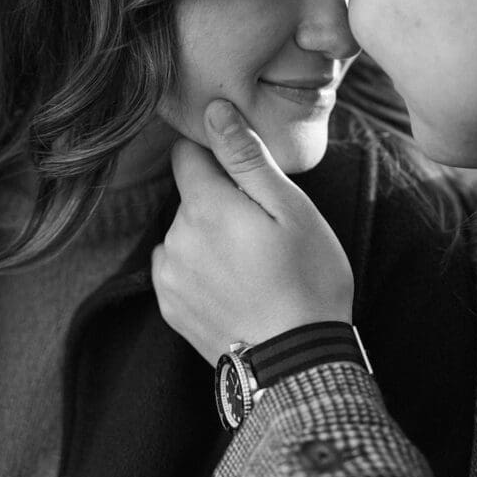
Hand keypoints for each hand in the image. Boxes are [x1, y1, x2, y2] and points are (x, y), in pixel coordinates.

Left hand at [151, 100, 353, 365]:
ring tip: (252, 263)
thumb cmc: (307, 279)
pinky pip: (178, 267)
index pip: (187, 154)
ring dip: (208, 236)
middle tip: (264, 229)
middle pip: (190, 196)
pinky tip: (234, 285)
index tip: (244, 175)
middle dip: (219, 200)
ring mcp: (169, 276)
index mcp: (204, 207)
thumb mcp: (291, 209)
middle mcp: (175, 237)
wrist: (299, 365)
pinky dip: (199, 268)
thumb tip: (214, 111)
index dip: (216, 155)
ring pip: (184, 232)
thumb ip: (246, 157)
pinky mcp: (170, 308)